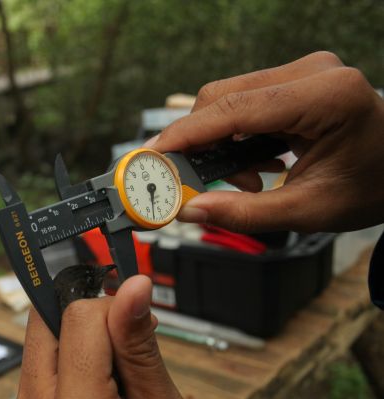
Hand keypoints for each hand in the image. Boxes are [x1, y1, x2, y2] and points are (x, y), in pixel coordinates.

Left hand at [10, 275, 192, 398]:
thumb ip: (140, 349)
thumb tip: (133, 288)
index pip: (77, 318)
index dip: (113, 308)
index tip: (140, 322)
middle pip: (46, 319)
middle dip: (88, 318)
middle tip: (128, 345)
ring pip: (40, 336)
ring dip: (79, 338)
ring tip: (117, 374)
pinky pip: (40, 362)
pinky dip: (69, 358)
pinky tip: (99, 385)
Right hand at [150, 51, 383, 232]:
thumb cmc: (371, 187)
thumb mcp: (308, 210)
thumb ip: (244, 212)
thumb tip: (189, 211)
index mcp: (327, 97)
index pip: (235, 108)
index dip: (187, 134)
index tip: (151, 155)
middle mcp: (313, 72)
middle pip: (223, 95)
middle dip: (199, 141)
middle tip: (192, 182)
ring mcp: (305, 71)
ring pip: (228, 97)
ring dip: (219, 141)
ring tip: (243, 180)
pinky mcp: (296, 80)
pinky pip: (244, 101)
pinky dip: (235, 135)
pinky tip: (255, 164)